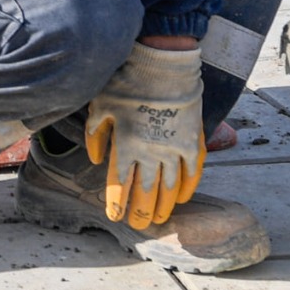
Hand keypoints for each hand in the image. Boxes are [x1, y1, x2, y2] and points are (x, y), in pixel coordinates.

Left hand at [83, 39, 204, 228]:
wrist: (163, 64)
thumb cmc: (127, 82)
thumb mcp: (100, 106)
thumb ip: (95, 135)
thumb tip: (95, 160)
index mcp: (127, 147)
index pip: (120, 186)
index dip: (117, 205)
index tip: (115, 217)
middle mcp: (152, 154)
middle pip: (145, 193)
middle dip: (140, 212)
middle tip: (138, 225)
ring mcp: (175, 149)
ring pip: (169, 188)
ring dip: (164, 207)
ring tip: (159, 220)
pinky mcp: (194, 141)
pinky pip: (193, 173)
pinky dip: (188, 188)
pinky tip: (183, 199)